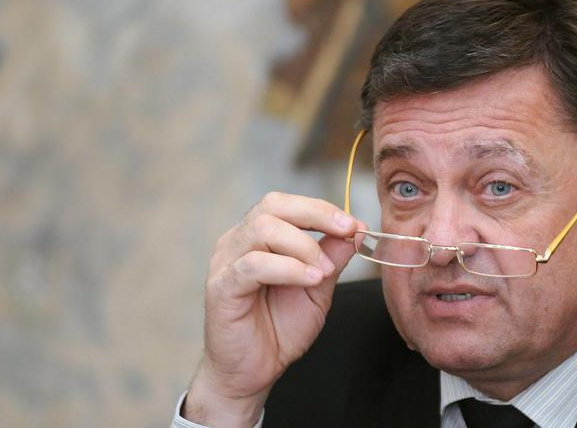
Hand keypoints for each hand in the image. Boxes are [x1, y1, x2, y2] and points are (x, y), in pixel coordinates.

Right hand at [183, 192, 360, 426]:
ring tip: (325, 271)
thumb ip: (331, 258)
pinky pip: (253, 265)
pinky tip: (311, 279)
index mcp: (258, 237)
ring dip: (304, 246)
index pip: (286, 204)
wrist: (254, 371)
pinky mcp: (221, 287)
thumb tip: (354, 230)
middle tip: (346, 232)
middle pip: (272, 206)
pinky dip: (288, 268)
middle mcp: (237, 242)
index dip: (321, 209)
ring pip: (263, 230)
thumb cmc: (279, 328)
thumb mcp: (317, 288)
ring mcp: (226, 262)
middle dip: (315, 215)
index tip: (354, 223)